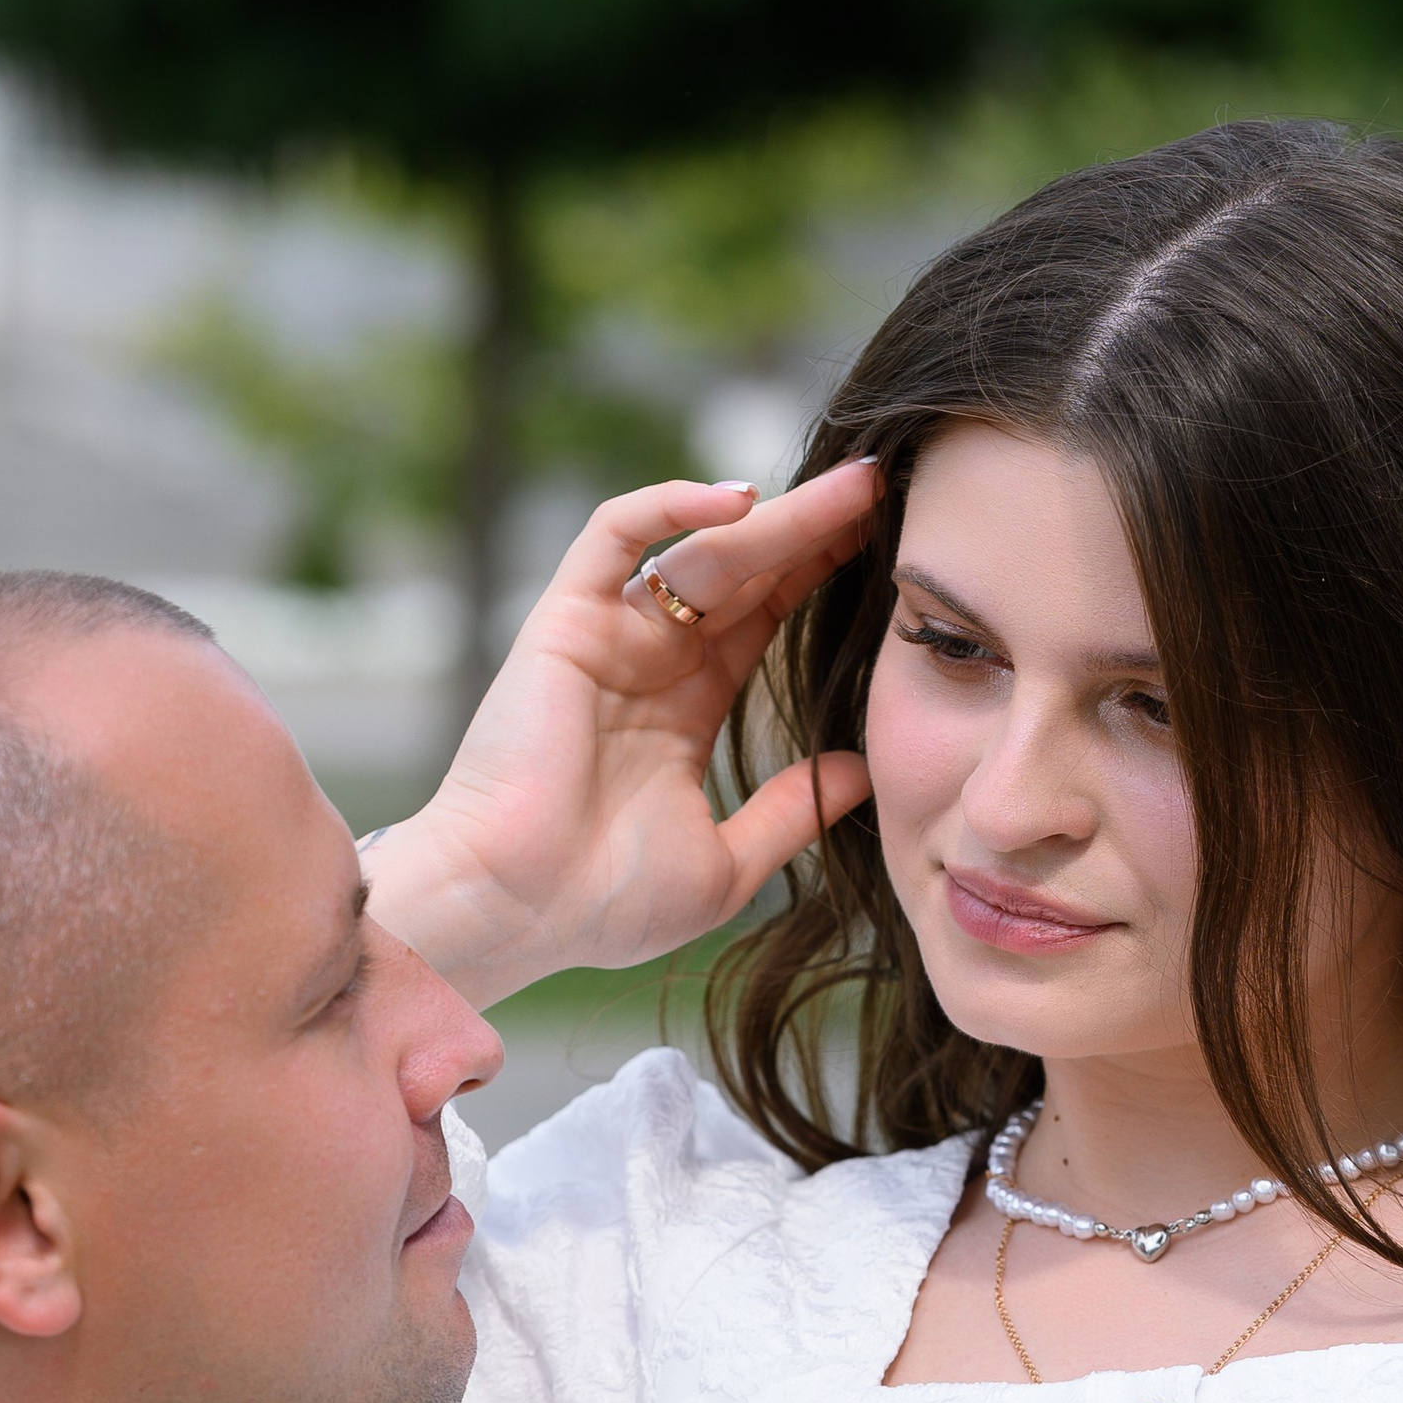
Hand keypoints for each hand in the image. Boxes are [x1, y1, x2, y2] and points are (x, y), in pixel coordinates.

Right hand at [365, 463, 880, 1007]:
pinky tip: (741, 501)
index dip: (820, 578)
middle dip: (814, 529)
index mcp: (685, 708)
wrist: (515, 912)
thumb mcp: (725, 865)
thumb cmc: (601, 905)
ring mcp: (608, 636)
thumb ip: (790, 813)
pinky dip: (671, 505)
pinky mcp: (565, 621)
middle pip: (745, 572)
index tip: (886, 550)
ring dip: (775, 517)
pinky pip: (615, 535)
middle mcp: (649, 660)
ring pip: (701, 549)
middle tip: (883, 490)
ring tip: (849, 491)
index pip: (763, 618)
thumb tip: (861, 773)